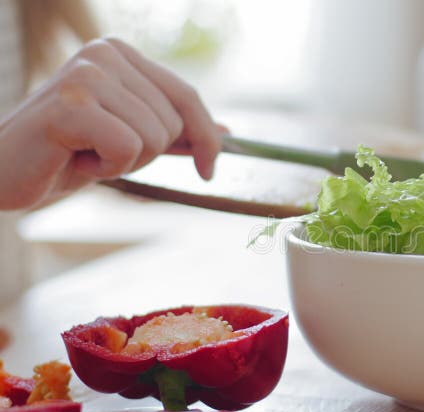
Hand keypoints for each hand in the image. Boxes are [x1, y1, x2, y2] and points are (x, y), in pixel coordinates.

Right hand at [0, 37, 220, 209]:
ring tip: (85, 153)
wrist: (4, 172)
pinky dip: (107, 168)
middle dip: (148, 154)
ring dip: (124, 162)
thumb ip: (175, 131)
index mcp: (120, 54)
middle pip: (174, 122)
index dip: (207, 137)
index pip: (187, 96)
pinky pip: (128, 148)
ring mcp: (86, 74)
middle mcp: (104, 53)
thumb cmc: (66, 153)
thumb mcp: (131, 139)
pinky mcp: (71, 104)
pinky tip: (74, 158)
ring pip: (154, 137)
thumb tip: (228, 134)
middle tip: (102, 152)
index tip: (209, 170)